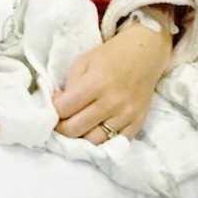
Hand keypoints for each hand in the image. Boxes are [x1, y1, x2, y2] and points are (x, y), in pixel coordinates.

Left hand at [52, 20, 171, 143]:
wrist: (144, 54)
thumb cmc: (109, 56)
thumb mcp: (83, 61)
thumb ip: (69, 84)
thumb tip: (59, 105)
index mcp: (95, 83)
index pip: (64, 109)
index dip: (53, 110)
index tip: (53, 106)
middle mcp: (111, 102)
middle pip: (76, 129)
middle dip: (61, 128)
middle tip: (59, 122)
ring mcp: (126, 115)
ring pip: (94, 141)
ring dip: (80, 137)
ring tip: (76, 127)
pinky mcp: (137, 123)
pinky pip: (114, 143)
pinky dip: (102, 141)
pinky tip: (94, 130)